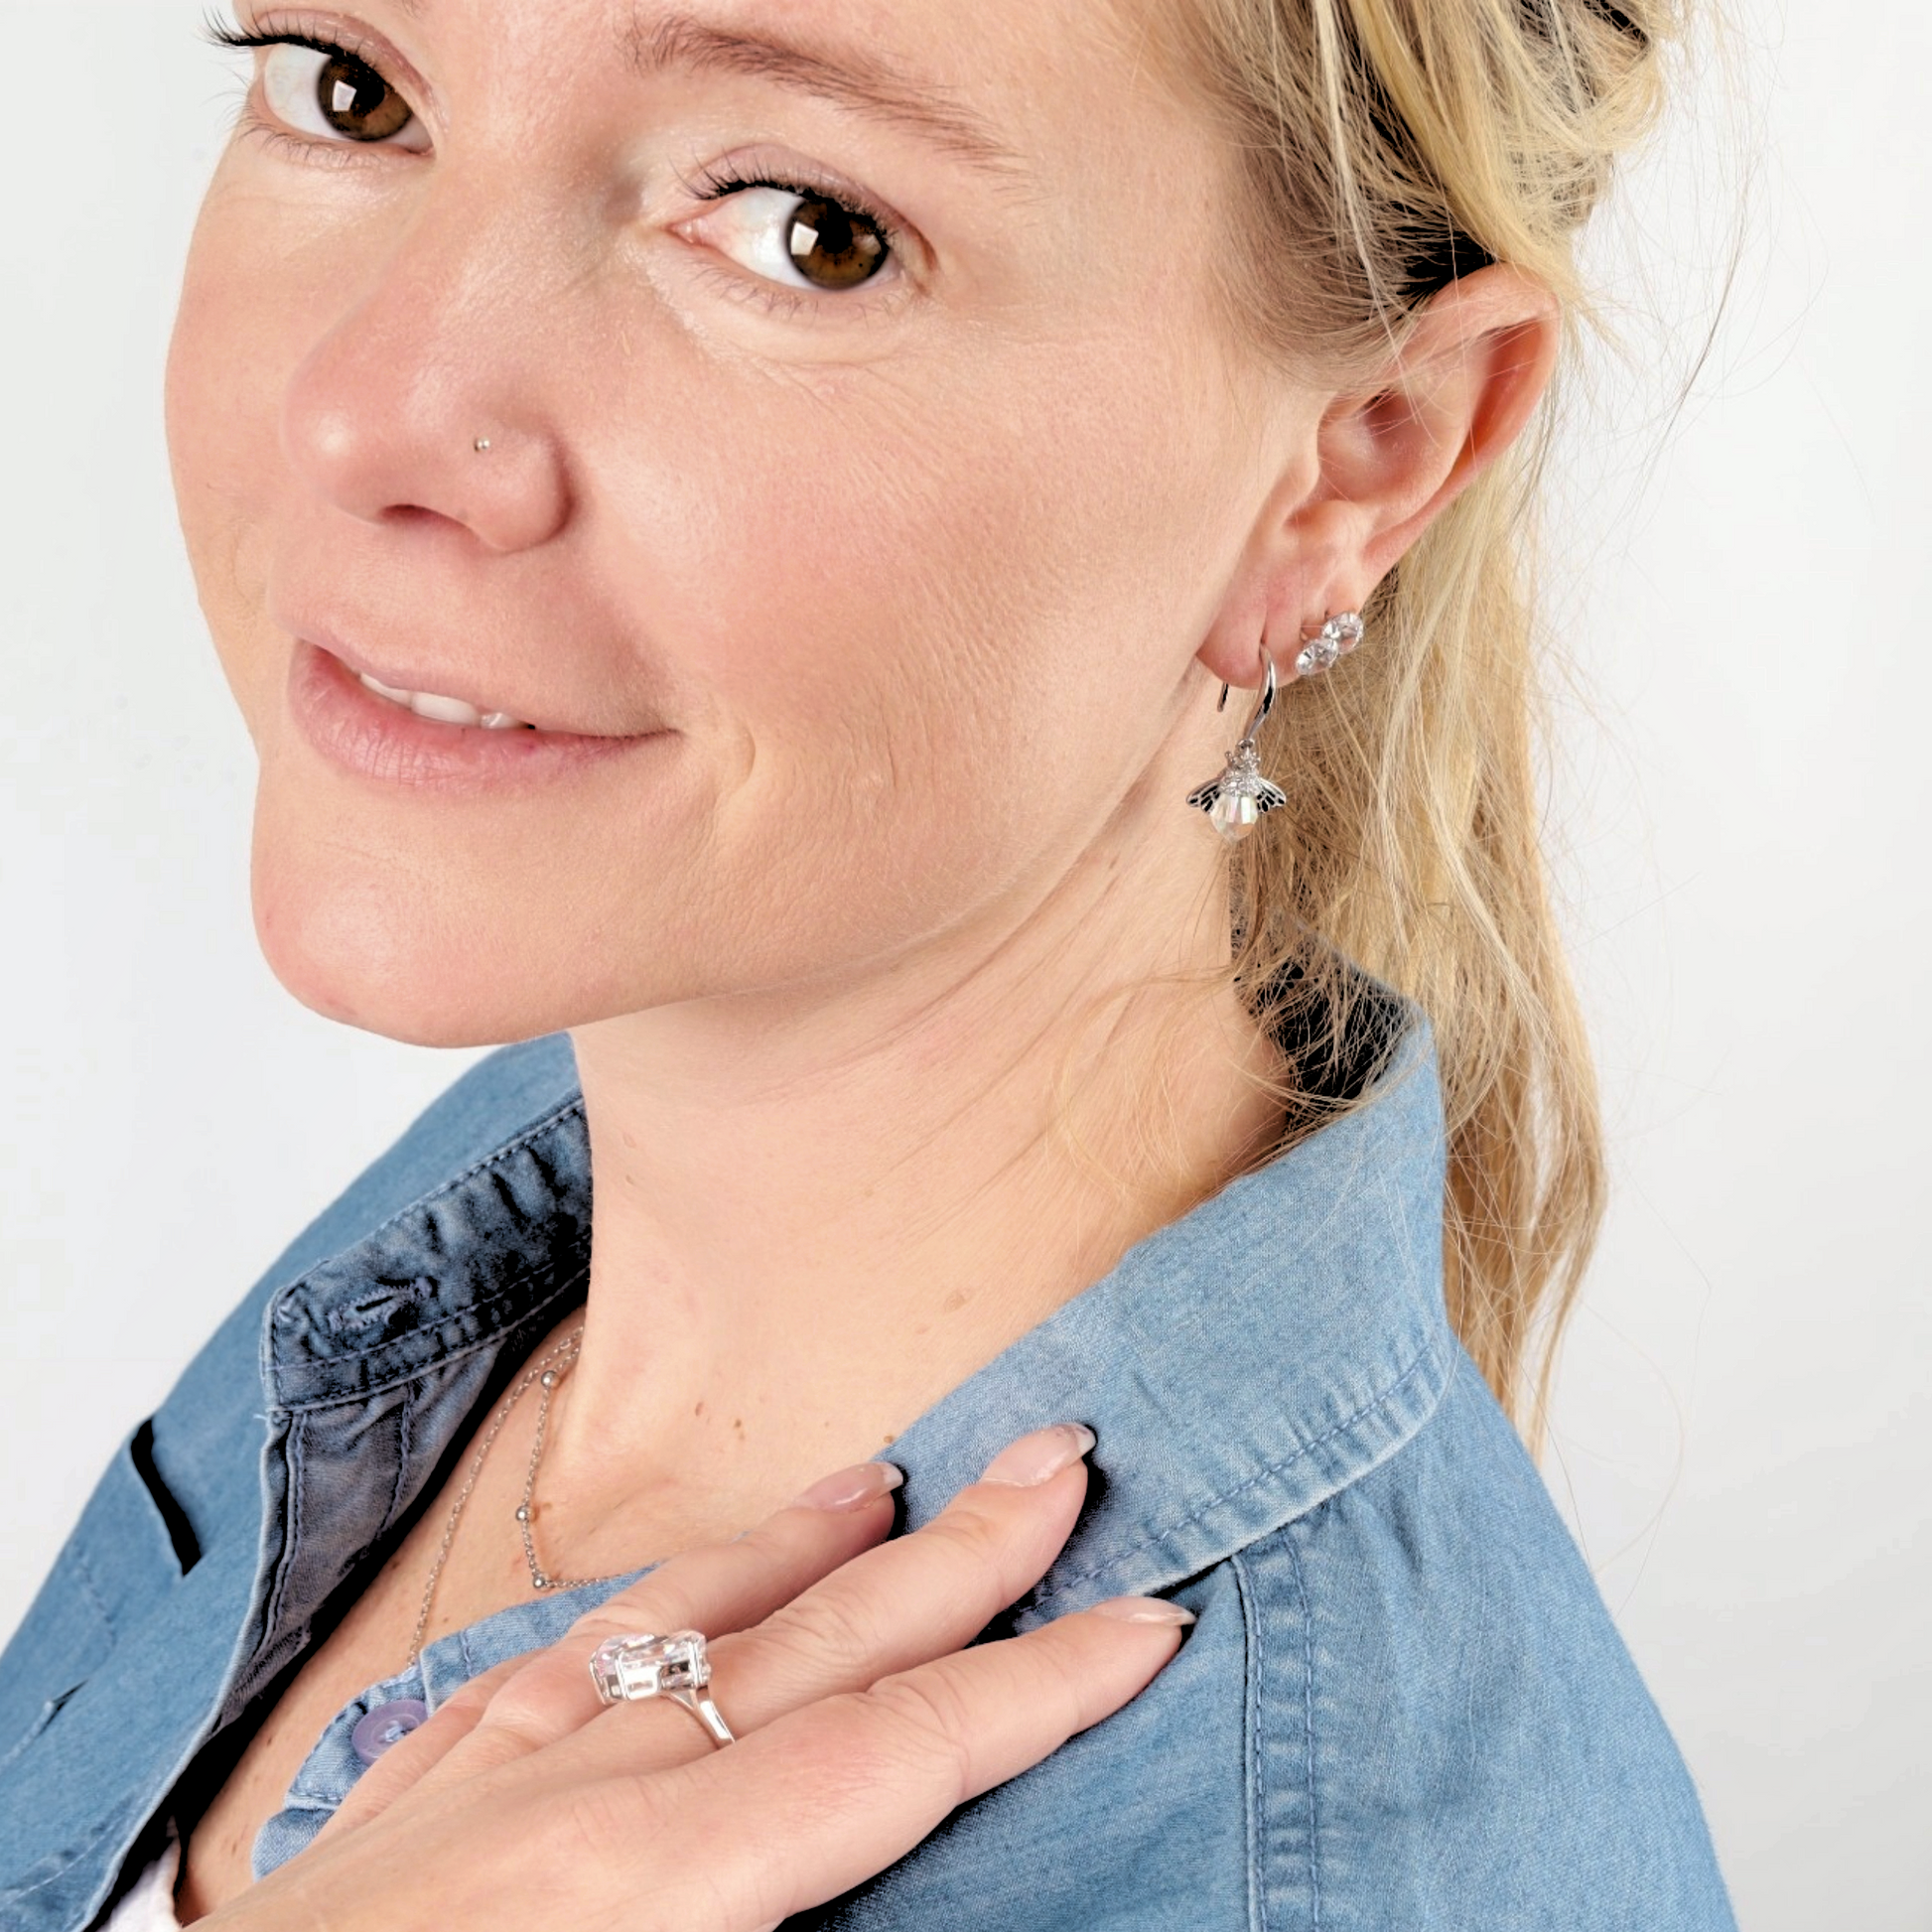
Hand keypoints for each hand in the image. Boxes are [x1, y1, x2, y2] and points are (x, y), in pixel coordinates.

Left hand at [198, 1424, 1191, 1931]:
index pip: (892, 1754)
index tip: (1146, 1620)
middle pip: (813, 1643)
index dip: (1037, 1688)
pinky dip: (643, 1604)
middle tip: (1062, 1455)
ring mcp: (481, 1783)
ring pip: (678, 1621)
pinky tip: (679, 1578)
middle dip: (958, 1552)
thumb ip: (807, 1931)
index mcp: (645, 1889)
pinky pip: (549, 1663)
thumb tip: (902, 1872)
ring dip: (800, 1545)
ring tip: (887, 1475)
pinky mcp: (407, 1802)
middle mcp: (575, 1800)